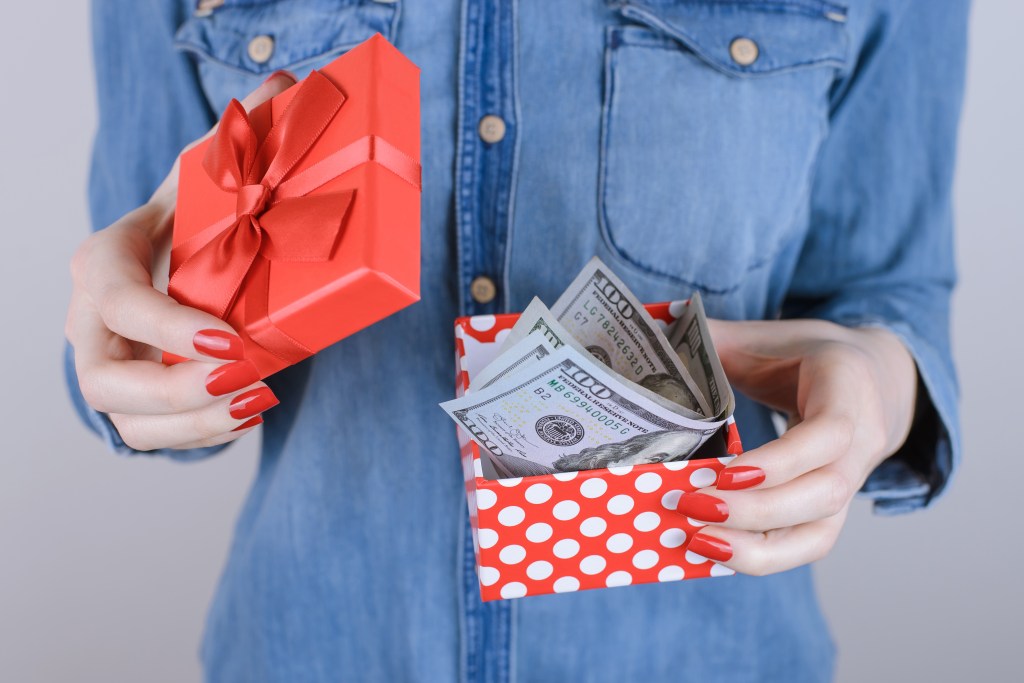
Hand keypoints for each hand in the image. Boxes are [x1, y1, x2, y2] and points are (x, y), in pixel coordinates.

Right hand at [65, 72, 295, 450]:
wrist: (175, 259)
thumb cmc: (191, 220)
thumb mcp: (206, 181)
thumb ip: (236, 143)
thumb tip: (285, 83)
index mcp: (103, 262)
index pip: (116, 300)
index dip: (167, 328)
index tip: (233, 341)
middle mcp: (90, 321)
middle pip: (103, 380)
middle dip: (175, 392)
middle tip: (249, 381)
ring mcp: (108, 364)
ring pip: (126, 421)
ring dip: (193, 424)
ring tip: (258, 403)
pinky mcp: (133, 400)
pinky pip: (151, 437)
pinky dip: (199, 436)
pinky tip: (248, 414)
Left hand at [676, 318, 917, 574]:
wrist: (869, 377)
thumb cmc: (804, 355)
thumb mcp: (765, 335)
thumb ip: (711, 336)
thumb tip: (649, 331)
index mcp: (848, 388)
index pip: (828, 435)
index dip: (780, 461)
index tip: (725, 474)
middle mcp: (863, 442)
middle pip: (825, 493)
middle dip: (756, 510)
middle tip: (690, 505)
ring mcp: (854, 483)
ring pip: (820, 533)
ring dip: (756, 547)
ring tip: (694, 540)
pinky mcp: (834, 510)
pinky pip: (806, 545)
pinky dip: (761, 556)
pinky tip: (711, 551)